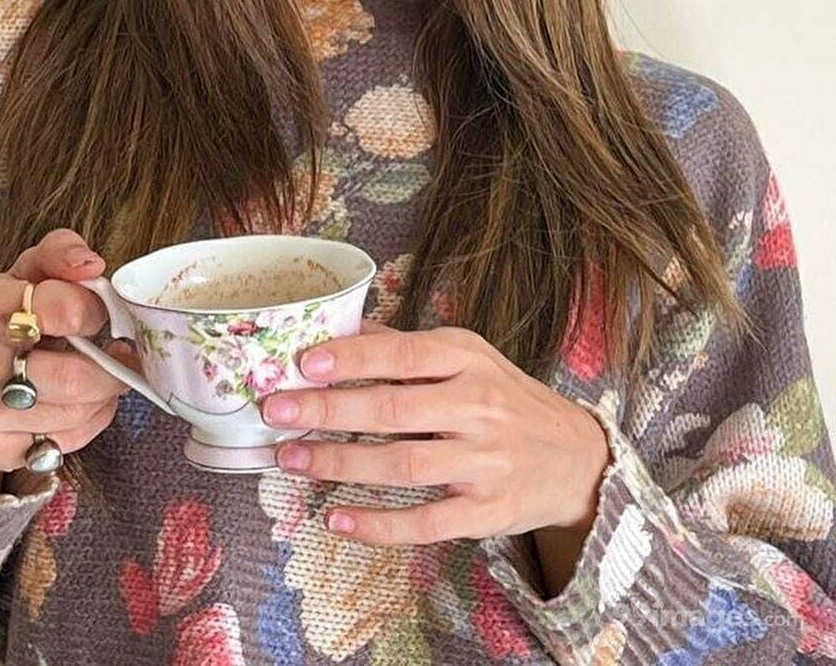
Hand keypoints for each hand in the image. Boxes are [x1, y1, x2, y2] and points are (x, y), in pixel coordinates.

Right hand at [0, 228, 140, 495]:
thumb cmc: (3, 316)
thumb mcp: (26, 272)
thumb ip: (60, 254)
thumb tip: (92, 266)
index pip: (64, 311)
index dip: (95, 312)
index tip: (102, 314)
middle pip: (73, 377)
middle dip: (111, 368)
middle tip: (123, 357)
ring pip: (73, 413)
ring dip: (102, 396)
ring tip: (104, 378)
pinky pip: (62, 443)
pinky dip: (86, 424)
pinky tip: (79, 404)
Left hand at [259, 318, 610, 546]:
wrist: (576, 457)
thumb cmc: (506, 399)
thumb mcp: (467, 358)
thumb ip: (405, 348)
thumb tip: (337, 329)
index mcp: (469, 359)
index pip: (403, 355)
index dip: (353, 358)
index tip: (304, 363)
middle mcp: (479, 407)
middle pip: (393, 410)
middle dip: (328, 411)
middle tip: (277, 411)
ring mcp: (485, 462)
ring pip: (403, 466)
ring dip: (340, 465)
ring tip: (292, 459)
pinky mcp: (488, 512)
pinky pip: (425, 523)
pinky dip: (378, 525)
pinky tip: (336, 519)